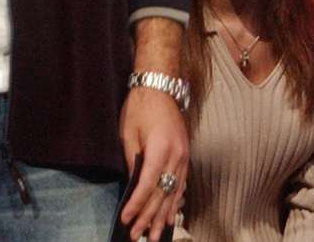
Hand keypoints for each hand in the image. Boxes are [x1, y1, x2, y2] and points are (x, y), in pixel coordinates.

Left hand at [119, 87, 188, 241]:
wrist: (160, 86)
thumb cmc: (140, 107)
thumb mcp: (128, 134)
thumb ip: (133, 162)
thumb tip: (133, 186)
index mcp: (161, 150)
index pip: (148, 185)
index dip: (137, 205)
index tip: (127, 220)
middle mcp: (177, 156)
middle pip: (163, 194)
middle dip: (149, 217)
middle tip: (139, 236)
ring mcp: (184, 156)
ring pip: (175, 193)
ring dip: (165, 215)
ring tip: (157, 235)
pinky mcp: (186, 155)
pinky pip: (182, 184)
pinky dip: (175, 202)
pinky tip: (171, 215)